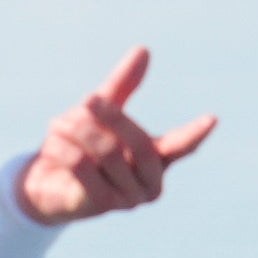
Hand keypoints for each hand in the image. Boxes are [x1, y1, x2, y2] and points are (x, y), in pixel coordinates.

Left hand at [16, 47, 216, 226]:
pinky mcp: (98, 207)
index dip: (195, 133)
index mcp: (158, 159)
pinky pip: (82, 166)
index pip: (181, 146)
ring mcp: (127, 200)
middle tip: (87, 97)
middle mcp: (149, 184)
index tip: (212, 119)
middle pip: (138, 144)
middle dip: (112, 116)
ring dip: (78, 130)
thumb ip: (123, 85)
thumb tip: (143, 50)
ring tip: (58, 123)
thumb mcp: (101, 111)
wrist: (45, 182)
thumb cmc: (81, 145)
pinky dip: (63, 148)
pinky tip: (51, 144)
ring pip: (106, 153)